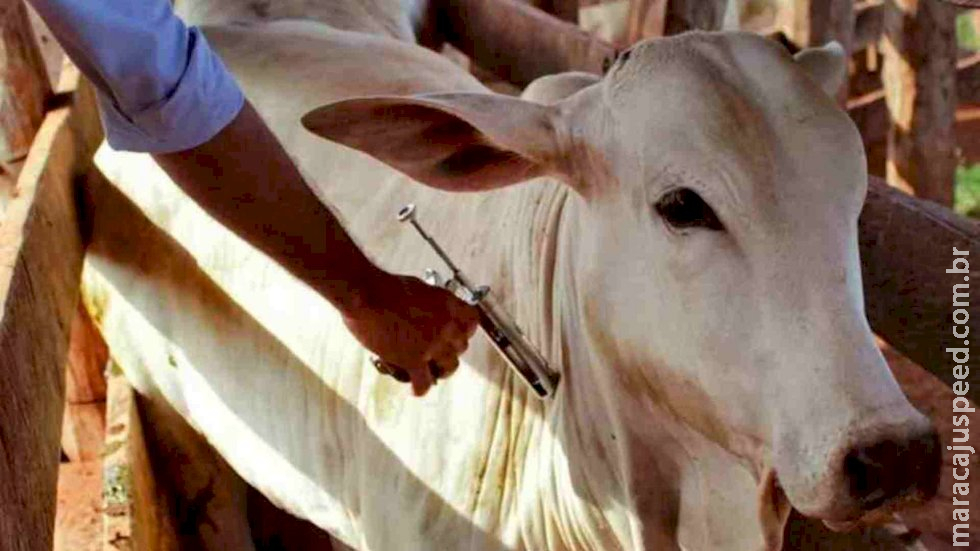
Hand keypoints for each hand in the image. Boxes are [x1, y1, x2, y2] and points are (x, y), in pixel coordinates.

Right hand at [342, 272, 478, 395]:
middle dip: (451, 350)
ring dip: (442, 370)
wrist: (366, 295)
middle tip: (440, 353)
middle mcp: (446, 325)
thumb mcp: (417, 287)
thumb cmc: (384, 287)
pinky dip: (420, 388)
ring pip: (450, 366)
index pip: (472, 322)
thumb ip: (429, 303)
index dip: (465, 330)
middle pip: (461, 346)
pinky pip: (424, 382)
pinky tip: (415, 390)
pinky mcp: (414, 360)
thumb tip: (428, 311)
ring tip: (433, 373)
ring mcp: (432, 344)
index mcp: (447, 303)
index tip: (459, 334)